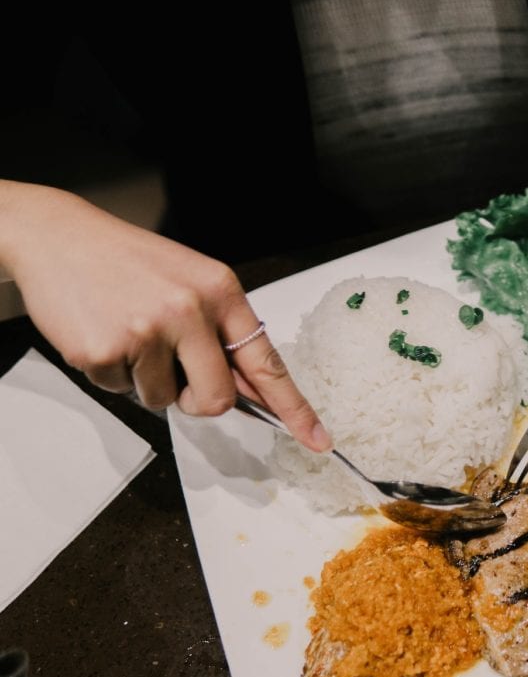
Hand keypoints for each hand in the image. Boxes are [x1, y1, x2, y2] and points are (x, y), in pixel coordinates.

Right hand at [0, 181, 331, 451]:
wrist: (59, 237)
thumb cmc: (131, 263)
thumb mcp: (191, 283)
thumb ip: (221, 334)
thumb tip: (252, 391)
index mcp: (221, 291)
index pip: (267, 362)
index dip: (295, 408)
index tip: (318, 439)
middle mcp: (191, 309)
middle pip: (217, 400)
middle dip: (196, 400)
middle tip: (174, 373)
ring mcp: (148, 330)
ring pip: (164, 401)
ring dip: (146, 381)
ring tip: (129, 335)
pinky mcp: (107, 348)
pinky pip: (121, 391)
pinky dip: (112, 374)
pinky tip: (102, 334)